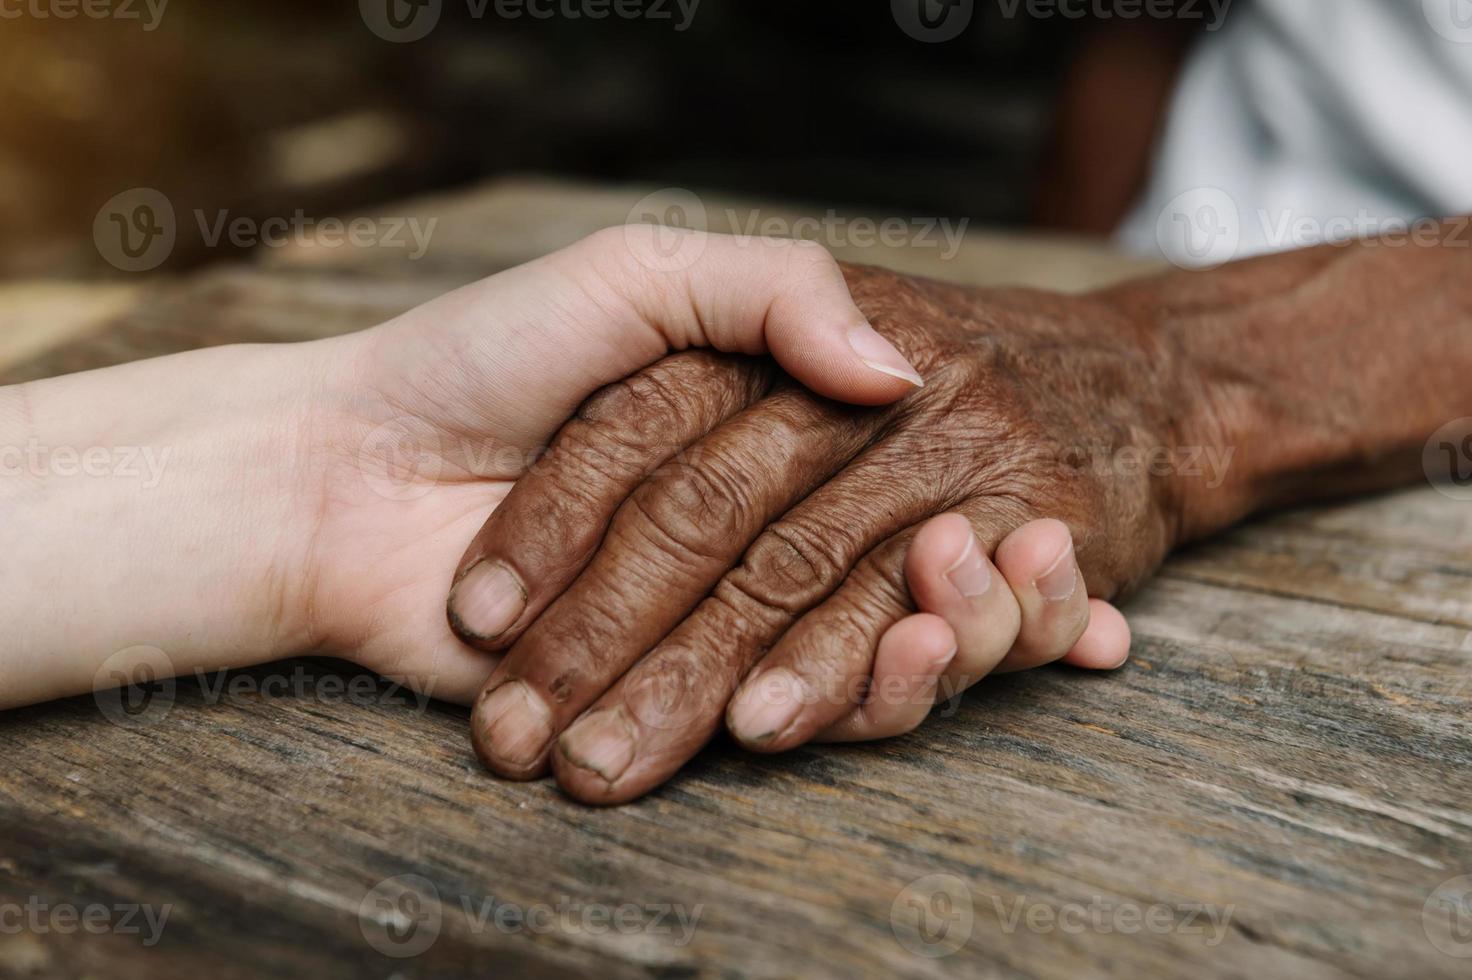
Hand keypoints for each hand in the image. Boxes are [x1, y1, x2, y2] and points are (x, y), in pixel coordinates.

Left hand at [453, 260, 1214, 801]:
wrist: (337, 477)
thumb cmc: (481, 357)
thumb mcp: (639, 274)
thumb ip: (771, 291)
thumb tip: (900, 367)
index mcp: (751, 417)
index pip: (871, 466)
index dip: (950, 480)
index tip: (1036, 519)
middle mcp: (744, 514)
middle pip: (868, 559)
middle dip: (954, 583)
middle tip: (1046, 578)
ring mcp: (707, 606)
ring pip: (845, 632)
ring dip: (928, 642)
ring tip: (999, 632)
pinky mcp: (665, 686)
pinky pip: (781, 700)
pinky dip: (860, 692)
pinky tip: (917, 669)